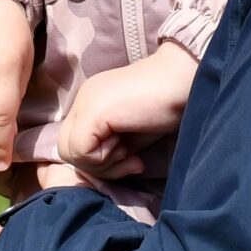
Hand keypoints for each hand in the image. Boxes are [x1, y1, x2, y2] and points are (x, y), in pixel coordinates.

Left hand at [57, 44, 198, 179]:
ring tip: (130, 154)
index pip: (73, 144)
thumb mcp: (132, 135)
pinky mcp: (92, 112)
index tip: (131, 160)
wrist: (184, 81)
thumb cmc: (166, 105)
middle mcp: (81, 101)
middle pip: (67, 150)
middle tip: (130, 160)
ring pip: (70, 152)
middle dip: (98, 166)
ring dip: (104, 163)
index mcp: (89, 103)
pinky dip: (106, 159)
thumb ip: (112, 148)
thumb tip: (100, 169)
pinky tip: (128, 149)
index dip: (98, 161)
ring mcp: (84, 104)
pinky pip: (82, 151)